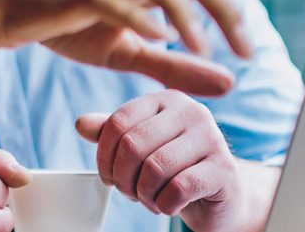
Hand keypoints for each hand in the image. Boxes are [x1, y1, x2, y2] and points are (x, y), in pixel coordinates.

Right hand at [0, 0, 304, 94]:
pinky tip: (157, 35)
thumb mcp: (130, 53)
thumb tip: (231, 83)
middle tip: (248, 49)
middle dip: (228, 2)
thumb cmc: (69, 27)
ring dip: (187, 7)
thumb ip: (178, 65)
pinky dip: (137, 13)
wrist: (5, 14)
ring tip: (204, 46)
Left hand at [76, 91, 249, 230]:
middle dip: (123, 178)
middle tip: (129, 192)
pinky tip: (168, 205)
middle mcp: (192, 112)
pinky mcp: (224, 171)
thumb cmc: (176, 169)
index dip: (104, 155)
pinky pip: (178, 188)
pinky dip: (164, 204)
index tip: (107, 177)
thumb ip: (113, 134)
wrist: (221, 196)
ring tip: (149, 199)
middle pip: (133, 145)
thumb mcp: (143, 147)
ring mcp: (213, 139)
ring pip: (155, 168)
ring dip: (143, 194)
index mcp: (167, 100)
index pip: (118, 121)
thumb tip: (81, 124)